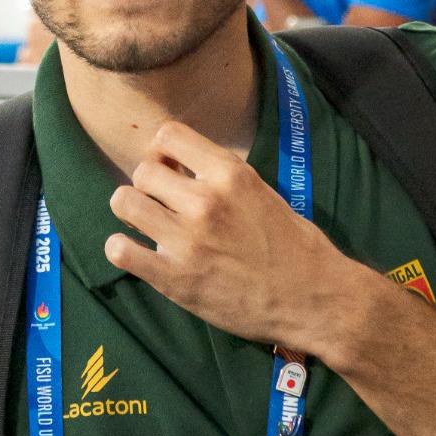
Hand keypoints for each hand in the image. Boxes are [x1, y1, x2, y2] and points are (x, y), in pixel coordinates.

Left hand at [105, 120, 378, 367]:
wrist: (315, 300)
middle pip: (142, 171)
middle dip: (149, 186)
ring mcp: (187, 240)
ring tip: (149, 226)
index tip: (171, 170)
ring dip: (132, 213)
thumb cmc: (295, 247)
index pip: (167, 135)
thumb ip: (222, 177)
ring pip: (124, 202)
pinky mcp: (175, 278)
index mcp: (230, 173)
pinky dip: (122, 249)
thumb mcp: (262, 192)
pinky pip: (120, 250)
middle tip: (163, 206)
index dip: (163, 152)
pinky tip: (138, 254)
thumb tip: (181, 166)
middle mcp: (205, 200)